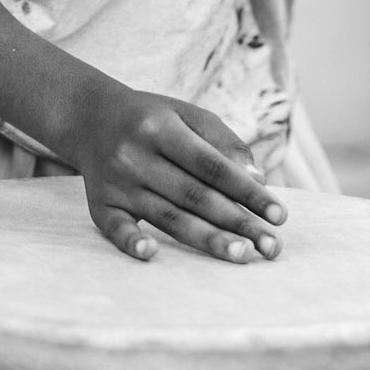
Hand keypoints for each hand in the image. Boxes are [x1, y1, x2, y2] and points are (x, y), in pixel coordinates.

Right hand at [72, 81, 285, 263]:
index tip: (279, 215)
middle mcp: (135, 154)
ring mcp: (116, 182)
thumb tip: (256, 179)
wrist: (90, 118)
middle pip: (194, 195)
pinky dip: (132, 241)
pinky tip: (152, 253)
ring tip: (242, 255)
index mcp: (160, 127)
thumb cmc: (153, 119)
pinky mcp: (100, 205)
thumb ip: (223, 142)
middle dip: (237, 222)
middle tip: (270, 246)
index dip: (247, 191)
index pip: (212, 165)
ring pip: (167, 216)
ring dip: (206, 239)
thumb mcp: (187, 114)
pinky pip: (115, 228)